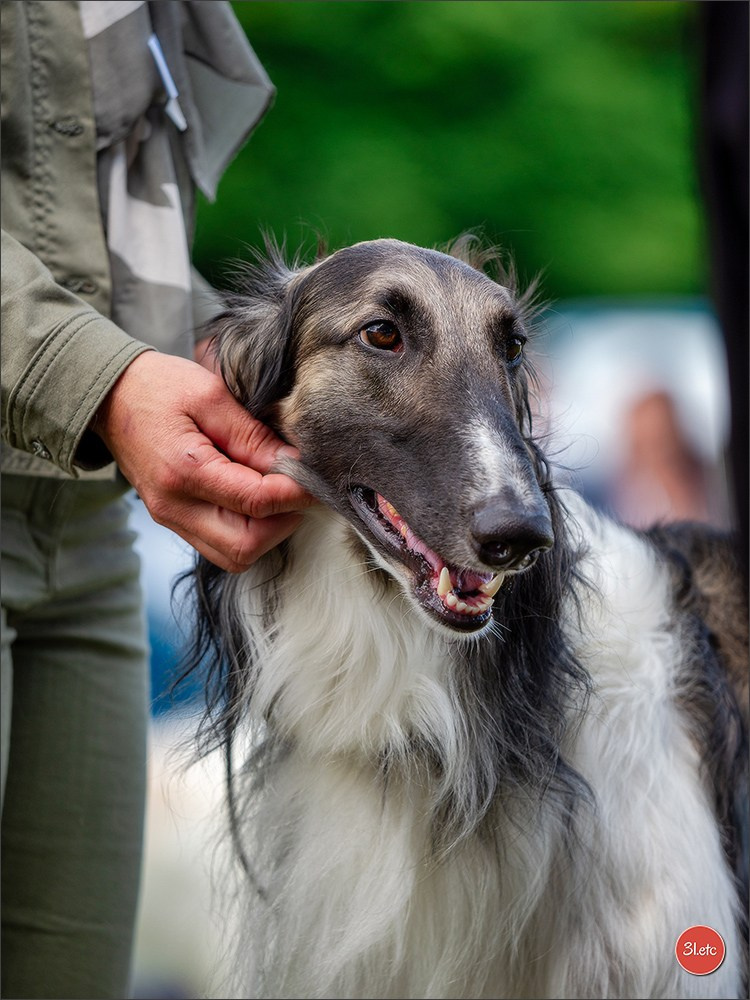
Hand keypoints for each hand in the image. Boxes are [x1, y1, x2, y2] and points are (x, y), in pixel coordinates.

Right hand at [94, 351, 314, 571]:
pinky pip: (220, 547)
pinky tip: (254, 500)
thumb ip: (254, 436)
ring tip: (276, 495)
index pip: (255, 502)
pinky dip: (247, 532)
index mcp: (184, 470)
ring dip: (266, 533)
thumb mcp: (212, 396)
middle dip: (282, 522)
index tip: (314, 477)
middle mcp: (174, 506)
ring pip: (235, 556)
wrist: (111, 396)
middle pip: (246, 545)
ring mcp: (171, 519)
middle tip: (296, 490)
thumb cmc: (159, 387)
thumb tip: (296, 464)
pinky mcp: (174, 522)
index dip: (294, 493)